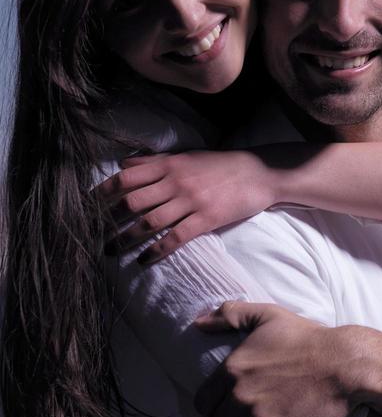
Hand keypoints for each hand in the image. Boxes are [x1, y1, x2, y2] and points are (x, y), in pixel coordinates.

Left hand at [97, 150, 279, 262]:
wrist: (258, 172)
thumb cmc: (220, 164)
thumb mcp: (186, 155)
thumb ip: (155, 160)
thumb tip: (123, 164)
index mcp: (170, 164)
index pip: (127, 178)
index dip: (103, 192)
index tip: (87, 206)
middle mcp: (176, 181)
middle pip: (132, 202)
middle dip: (109, 220)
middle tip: (93, 234)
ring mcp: (191, 201)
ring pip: (149, 222)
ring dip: (126, 239)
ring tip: (111, 251)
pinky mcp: (206, 219)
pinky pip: (176, 238)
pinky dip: (156, 251)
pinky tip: (144, 261)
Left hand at [194, 301, 353, 416]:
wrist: (343, 363)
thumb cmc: (305, 337)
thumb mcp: (267, 315)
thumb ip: (230, 315)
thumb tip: (198, 322)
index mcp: (233, 368)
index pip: (202, 404)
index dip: (213, 405)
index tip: (227, 402)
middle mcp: (241, 396)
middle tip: (248, 414)